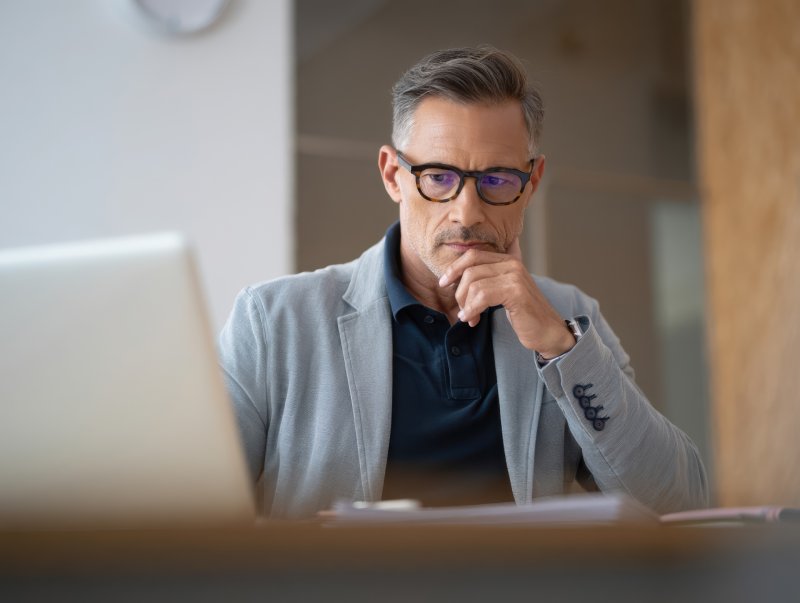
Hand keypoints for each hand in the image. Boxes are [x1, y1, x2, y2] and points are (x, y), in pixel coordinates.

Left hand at [438, 239, 575, 357]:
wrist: (548, 332)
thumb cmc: (524, 315)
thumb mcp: (502, 293)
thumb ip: (486, 281)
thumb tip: (454, 278)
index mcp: (508, 261)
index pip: (473, 255)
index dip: (454, 268)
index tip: (443, 283)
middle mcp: (512, 264)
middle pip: (470, 270)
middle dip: (459, 293)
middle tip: (462, 311)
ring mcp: (515, 277)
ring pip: (474, 284)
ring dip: (466, 304)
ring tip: (469, 318)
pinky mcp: (516, 292)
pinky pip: (482, 296)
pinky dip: (472, 309)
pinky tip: (472, 319)